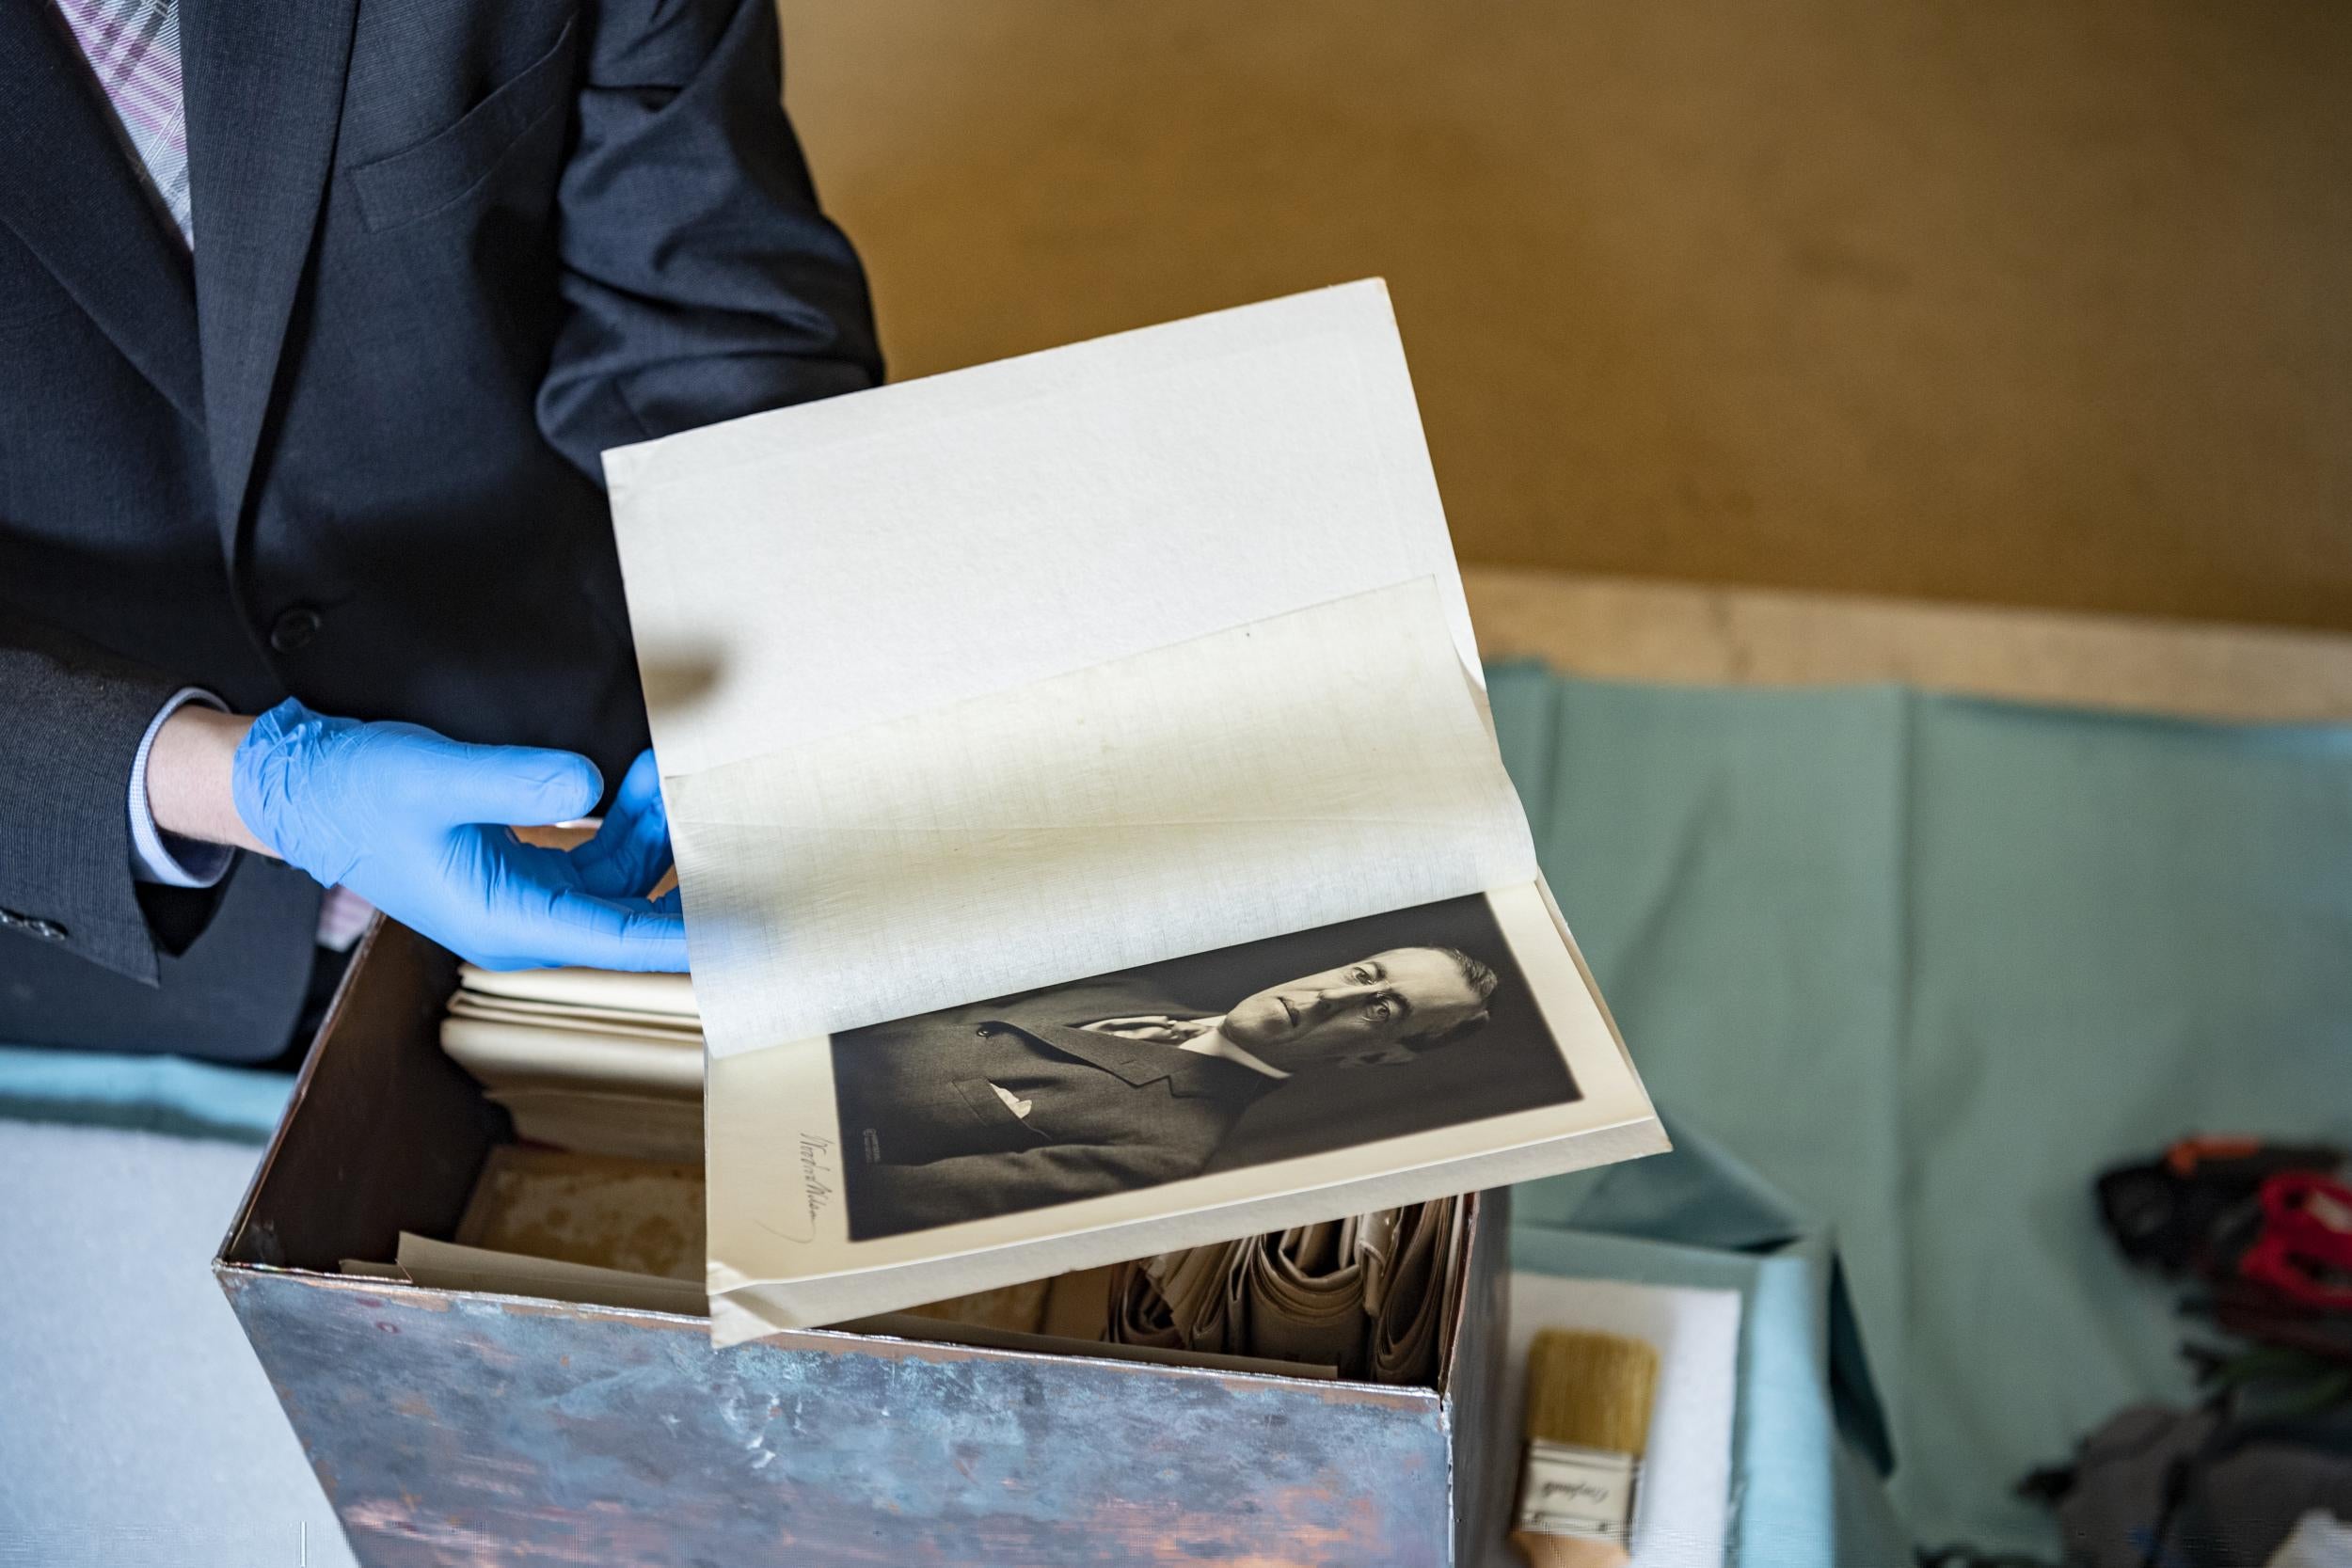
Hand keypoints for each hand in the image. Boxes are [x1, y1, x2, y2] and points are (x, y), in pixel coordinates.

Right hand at [230, 699, 687, 970]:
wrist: (302, 791)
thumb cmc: (356, 793)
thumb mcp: (436, 777)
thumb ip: (515, 783)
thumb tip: (590, 786)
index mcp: (504, 921)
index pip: (619, 937)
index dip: (689, 933)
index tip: (747, 927)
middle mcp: (521, 922)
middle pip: (630, 910)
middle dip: (679, 867)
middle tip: (724, 821)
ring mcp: (522, 898)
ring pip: (616, 878)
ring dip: (646, 831)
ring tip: (664, 773)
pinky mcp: (521, 870)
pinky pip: (593, 855)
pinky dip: (618, 821)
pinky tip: (634, 783)